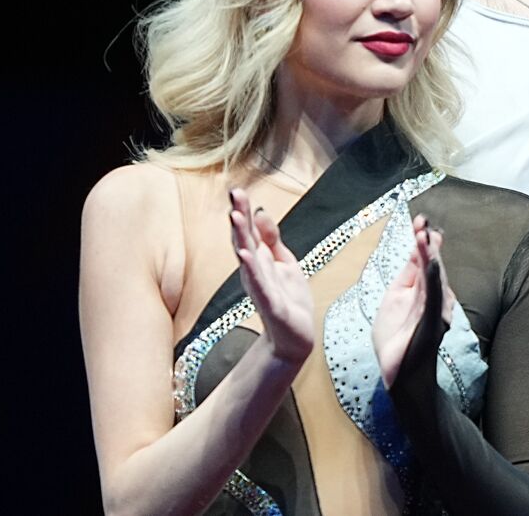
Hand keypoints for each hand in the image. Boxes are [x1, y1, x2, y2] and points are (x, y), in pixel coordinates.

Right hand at [229, 188, 314, 365]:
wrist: (294, 338)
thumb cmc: (287, 299)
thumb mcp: (283, 262)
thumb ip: (272, 239)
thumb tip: (261, 211)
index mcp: (258, 261)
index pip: (248, 232)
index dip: (243, 211)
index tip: (237, 190)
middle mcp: (254, 272)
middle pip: (245, 241)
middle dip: (239, 218)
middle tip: (234, 195)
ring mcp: (261, 287)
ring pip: (248, 259)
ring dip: (241, 238)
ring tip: (236, 217)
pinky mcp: (271, 304)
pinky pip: (259, 285)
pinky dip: (252, 270)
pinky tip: (245, 256)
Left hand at [373, 215, 455, 387]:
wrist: (399, 374)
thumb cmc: (396, 341)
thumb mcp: (394, 301)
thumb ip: (406, 277)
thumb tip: (415, 253)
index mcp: (421, 291)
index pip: (423, 260)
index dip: (422, 240)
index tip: (419, 220)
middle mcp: (434, 297)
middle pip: (431, 264)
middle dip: (427, 242)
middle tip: (422, 222)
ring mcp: (436, 309)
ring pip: (435, 277)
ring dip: (429, 255)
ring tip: (424, 235)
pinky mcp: (434, 321)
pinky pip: (436, 296)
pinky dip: (435, 278)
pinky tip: (433, 262)